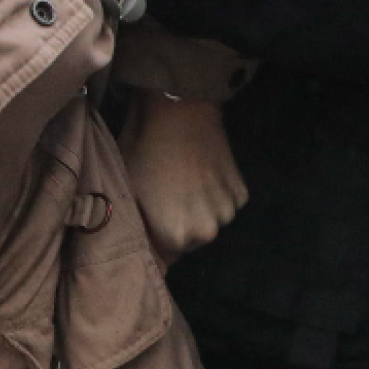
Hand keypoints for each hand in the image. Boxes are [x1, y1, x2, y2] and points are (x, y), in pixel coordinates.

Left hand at [118, 94, 248, 266]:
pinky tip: (200, 172)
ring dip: (196, 210)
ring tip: (180, 182)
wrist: (177, 112)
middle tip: (161, 195)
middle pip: (188, 240)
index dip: (152, 235)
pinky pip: (224, 203)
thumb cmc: (141, 150)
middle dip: (175, 225)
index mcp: (176, 237)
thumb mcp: (127, 191)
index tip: (146, 215)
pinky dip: (214, 194)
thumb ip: (135, 229)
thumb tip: (144, 257)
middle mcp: (207, 232)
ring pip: (207, 222)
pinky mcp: (242, 193)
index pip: (163, 255)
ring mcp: (228, 212)